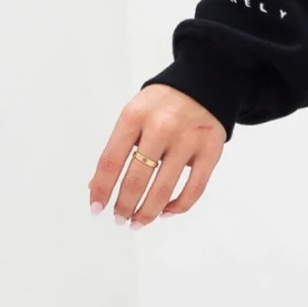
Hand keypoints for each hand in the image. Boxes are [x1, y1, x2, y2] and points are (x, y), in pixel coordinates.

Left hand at [88, 85, 226, 224]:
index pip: (111, 161)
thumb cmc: (163, 105)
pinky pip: (193, 189)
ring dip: (148, 213)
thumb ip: (117, 148)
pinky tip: (167, 211)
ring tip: (139, 222)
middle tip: (120, 218)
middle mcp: (161, 127)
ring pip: (163, 190)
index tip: (96, 207)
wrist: (204, 84)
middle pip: (136, 180)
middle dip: (124, 206)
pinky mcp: (211, 151)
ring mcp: (188, 140)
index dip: (101, 189)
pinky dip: (178, 207)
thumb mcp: (134, 115)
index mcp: (134, 116)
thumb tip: (98, 186)